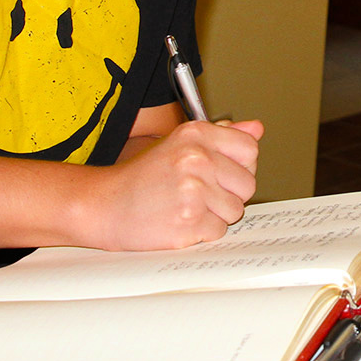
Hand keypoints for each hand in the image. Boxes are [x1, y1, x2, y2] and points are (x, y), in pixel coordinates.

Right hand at [81, 119, 264, 249]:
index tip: (223, 172)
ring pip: (235, 210)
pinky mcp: (189, 221)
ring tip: (186, 206)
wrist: (104, 205)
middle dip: (228, 194)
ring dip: (215, 215)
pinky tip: (179, 221)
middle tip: (199, 193)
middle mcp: (197, 158)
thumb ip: (221, 136)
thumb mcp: (179, 143)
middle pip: (247, 184)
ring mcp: (193, 191)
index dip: (240, 165)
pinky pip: (218, 231)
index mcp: (196, 135)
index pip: (250, 149)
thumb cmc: (143, 177)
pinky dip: (202, 232)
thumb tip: (256, 129)